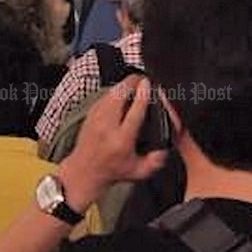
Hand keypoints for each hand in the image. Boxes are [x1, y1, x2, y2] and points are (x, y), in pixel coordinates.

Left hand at [58, 75, 168, 194]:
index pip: (133, 112)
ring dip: (124, 85)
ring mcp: (96, 118)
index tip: (148, 84)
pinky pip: (104, 95)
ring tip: (136, 84)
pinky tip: (123, 93)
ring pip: (110, 92)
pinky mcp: (90, 113)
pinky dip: (115, 91)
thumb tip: (166, 148)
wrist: (85, 171)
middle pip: (119, 94)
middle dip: (132, 83)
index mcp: (121, 140)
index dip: (142, 95)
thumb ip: (156, 161)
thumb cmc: (111, 170)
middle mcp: (107, 126)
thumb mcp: (139, 171)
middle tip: (144, 80)